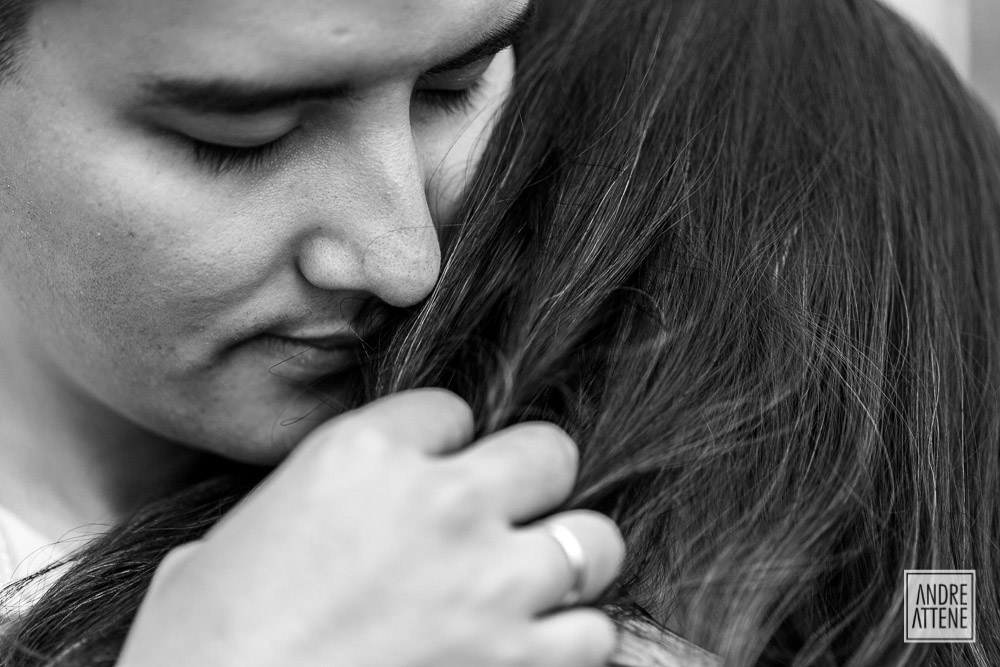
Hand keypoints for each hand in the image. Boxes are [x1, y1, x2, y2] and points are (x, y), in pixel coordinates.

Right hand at [118, 389, 624, 666]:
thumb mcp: (222, 547)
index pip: (452, 410)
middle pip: (548, 452)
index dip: (443, 446)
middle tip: (505, 515)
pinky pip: (594, 634)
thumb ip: (295, 513)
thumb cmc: (199, 648)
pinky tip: (533, 648)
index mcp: (363, 454)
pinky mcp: (517, 662)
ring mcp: (491, 584)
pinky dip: (571, 641)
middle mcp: (442, 503)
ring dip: (566, 562)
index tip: (429, 478)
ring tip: (532, 585)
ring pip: (592, 541)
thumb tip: (304, 530)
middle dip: (531, 481)